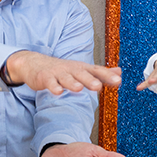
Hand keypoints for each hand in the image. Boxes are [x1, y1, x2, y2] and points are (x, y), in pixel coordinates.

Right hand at [5, 51, 121, 95]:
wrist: (36, 64)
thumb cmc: (63, 69)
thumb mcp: (83, 69)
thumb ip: (101, 73)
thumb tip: (120, 72)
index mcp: (82, 68)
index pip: (97, 71)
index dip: (107, 76)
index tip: (118, 81)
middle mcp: (72, 69)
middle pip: (82, 74)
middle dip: (90, 80)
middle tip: (99, 86)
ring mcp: (58, 73)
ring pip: (67, 78)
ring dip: (72, 83)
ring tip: (79, 88)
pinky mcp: (45, 78)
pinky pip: (50, 83)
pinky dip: (54, 87)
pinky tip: (58, 92)